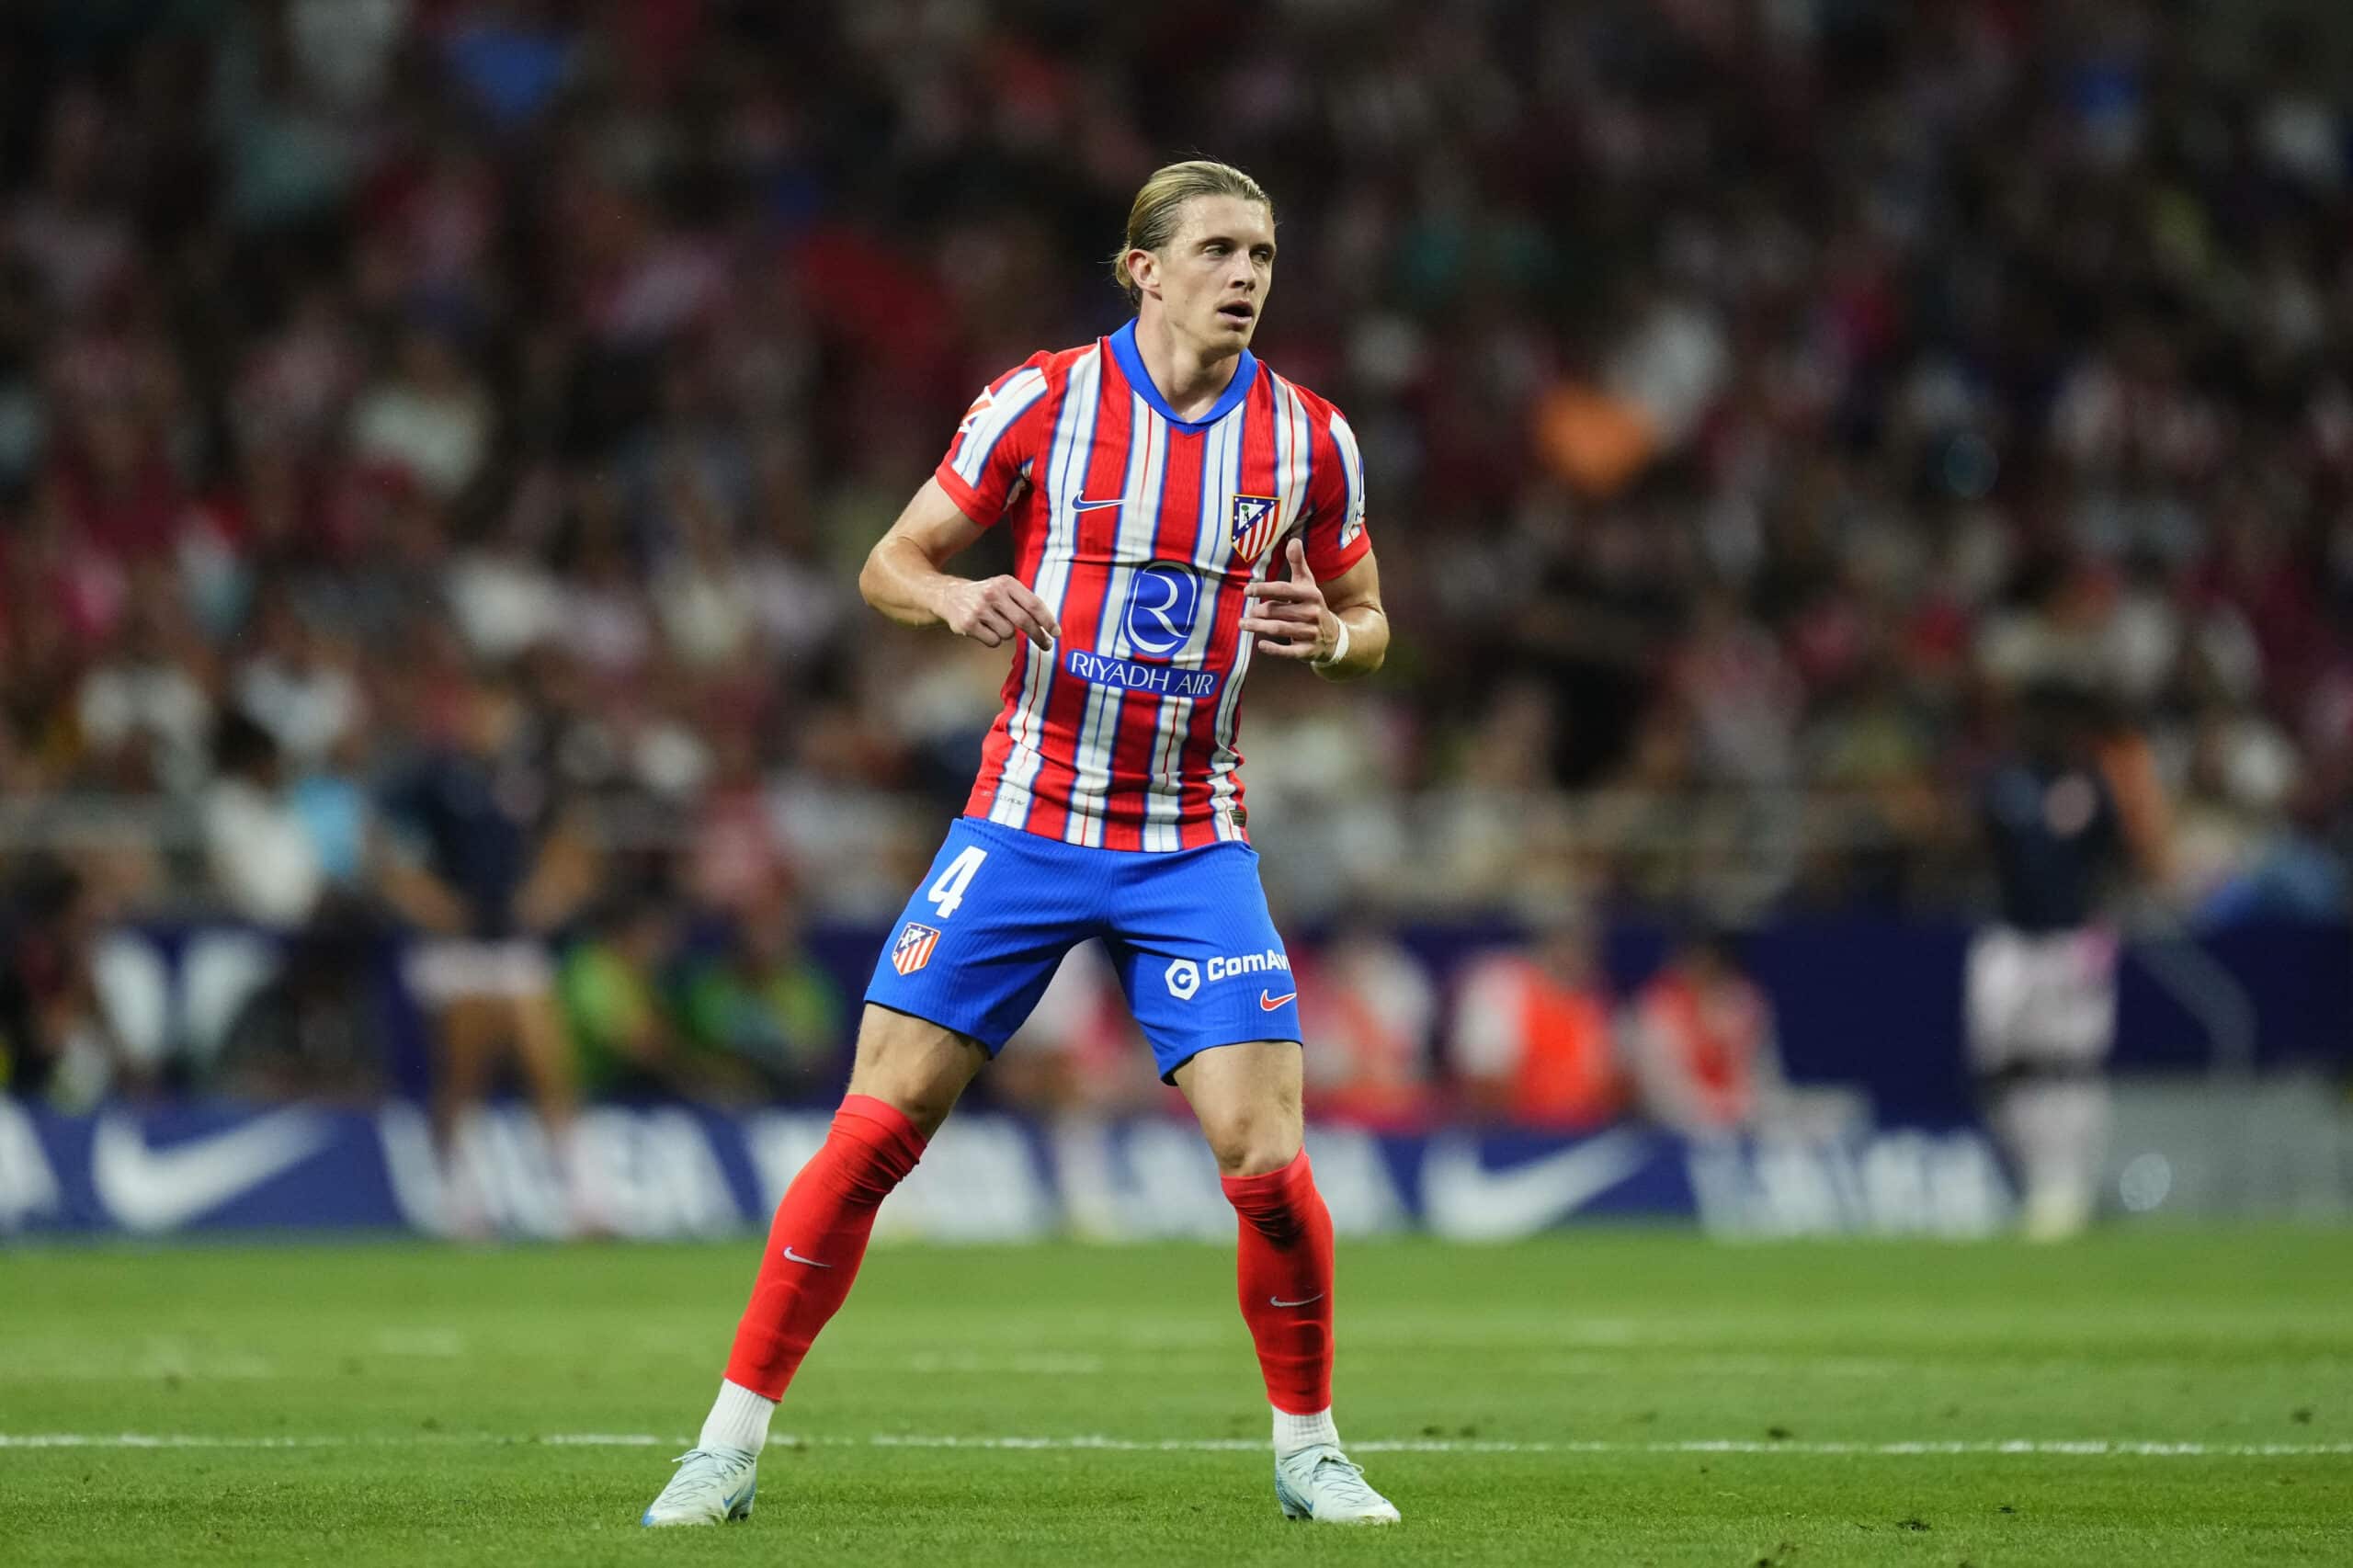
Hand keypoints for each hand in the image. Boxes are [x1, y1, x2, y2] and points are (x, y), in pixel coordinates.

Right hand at [932, 574, 1060, 648]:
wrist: (948, 595)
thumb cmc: (984, 595)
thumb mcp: (1003, 588)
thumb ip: (1023, 601)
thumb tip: (1048, 625)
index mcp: (1005, 582)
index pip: (1033, 603)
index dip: (1047, 620)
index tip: (1056, 633)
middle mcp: (992, 593)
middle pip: (1024, 621)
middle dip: (1038, 636)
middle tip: (1046, 644)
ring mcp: (979, 609)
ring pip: (1008, 634)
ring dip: (1006, 634)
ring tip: (995, 624)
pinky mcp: (968, 624)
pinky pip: (994, 641)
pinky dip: (993, 640)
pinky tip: (984, 629)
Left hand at [1240, 539, 1337, 660]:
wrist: (1335, 637)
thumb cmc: (1313, 605)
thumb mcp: (1308, 584)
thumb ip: (1298, 563)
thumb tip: (1293, 540)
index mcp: (1311, 594)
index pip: (1284, 590)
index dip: (1264, 589)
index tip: (1246, 590)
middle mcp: (1312, 613)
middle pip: (1278, 611)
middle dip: (1259, 611)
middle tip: (1246, 613)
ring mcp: (1310, 633)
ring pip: (1280, 629)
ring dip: (1259, 627)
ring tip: (1243, 624)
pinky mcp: (1308, 651)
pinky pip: (1289, 652)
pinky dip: (1275, 649)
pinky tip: (1261, 644)